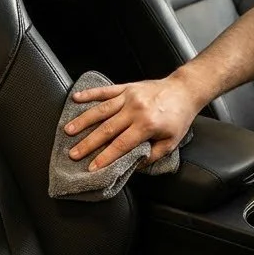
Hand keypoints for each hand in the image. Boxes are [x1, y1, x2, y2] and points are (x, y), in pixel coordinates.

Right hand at [64, 75, 201, 170]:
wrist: (185, 90)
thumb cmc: (178, 117)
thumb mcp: (171, 142)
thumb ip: (152, 155)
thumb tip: (133, 165)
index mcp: (147, 125)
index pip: (121, 145)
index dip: (105, 157)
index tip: (91, 167)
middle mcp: (136, 110)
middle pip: (106, 130)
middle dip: (88, 143)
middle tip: (73, 153)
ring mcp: (129, 97)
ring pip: (101, 110)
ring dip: (83, 121)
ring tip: (68, 131)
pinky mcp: (126, 87)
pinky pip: (105, 91)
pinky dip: (89, 94)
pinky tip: (75, 98)